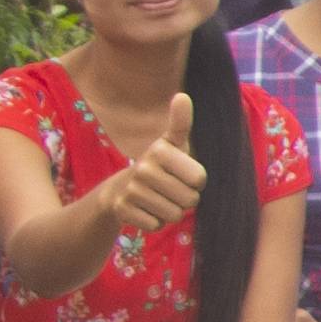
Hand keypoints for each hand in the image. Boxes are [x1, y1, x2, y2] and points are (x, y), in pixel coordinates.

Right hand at [91, 93, 208, 238]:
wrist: (120, 190)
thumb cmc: (159, 166)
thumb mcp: (172, 143)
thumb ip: (180, 122)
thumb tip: (182, 96)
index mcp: (161, 150)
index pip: (200, 179)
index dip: (196, 181)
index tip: (182, 173)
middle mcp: (144, 168)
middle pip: (190, 200)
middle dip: (185, 199)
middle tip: (170, 189)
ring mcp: (132, 190)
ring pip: (174, 215)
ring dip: (171, 212)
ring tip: (158, 199)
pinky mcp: (123, 210)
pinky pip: (156, 225)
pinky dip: (155, 222)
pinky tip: (146, 209)